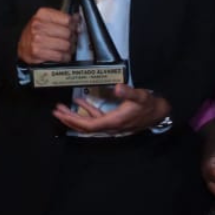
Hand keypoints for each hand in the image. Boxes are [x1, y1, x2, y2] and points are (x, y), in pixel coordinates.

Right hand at [17, 7, 78, 64]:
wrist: (23, 46)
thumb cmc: (36, 32)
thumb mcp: (46, 20)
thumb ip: (62, 18)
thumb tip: (77, 20)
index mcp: (42, 14)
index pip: (67, 20)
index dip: (74, 25)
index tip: (76, 28)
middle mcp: (38, 25)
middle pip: (67, 33)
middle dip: (72, 38)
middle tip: (71, 40)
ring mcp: (37, 39)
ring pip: (66, 45)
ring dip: (69, 49)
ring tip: (67, 48)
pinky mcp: (38, 52)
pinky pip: (60, 56)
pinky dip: (64, 57)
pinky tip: (63, 55)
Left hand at [52, 83, 169, 133]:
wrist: (158, 112)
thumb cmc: (149, 105)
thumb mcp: (140, 96)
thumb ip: (128, 92)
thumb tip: (118, 87)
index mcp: (114, 121)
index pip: (89, 125)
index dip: (74, 121)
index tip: (62, 115)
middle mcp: (110, 126)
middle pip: (85, 126)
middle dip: (70, 120)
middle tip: (56, 112)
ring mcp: (111, 124)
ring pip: (89, 122)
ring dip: (75, 116)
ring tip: (62, 109)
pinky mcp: (113, 119)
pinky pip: (95, 118)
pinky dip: (86, 111)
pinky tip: (80, 103)